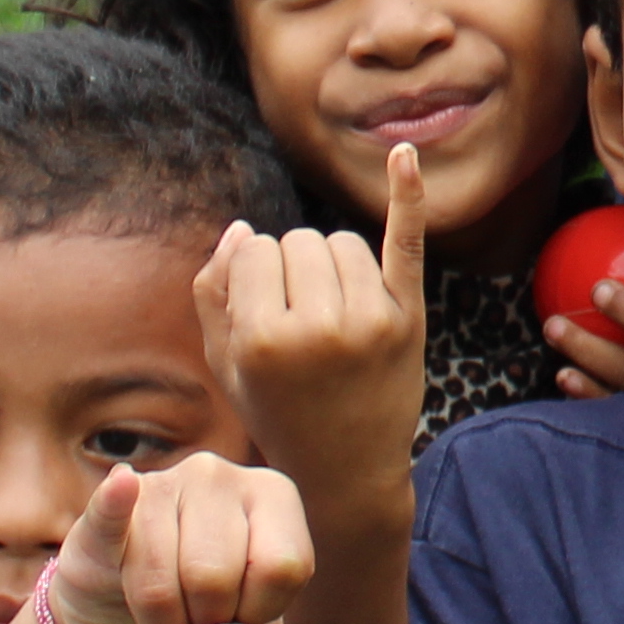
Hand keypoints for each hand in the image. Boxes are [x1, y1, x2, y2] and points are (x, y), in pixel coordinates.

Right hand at [45, 450, 316, 623]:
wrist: (124, 613)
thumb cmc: (208, 618)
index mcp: (273, 495)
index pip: (282, 569)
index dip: (256, 614)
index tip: (241, 613)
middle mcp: (218, 476)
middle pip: (216, 579)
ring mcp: (158, 483)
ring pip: (161, 585)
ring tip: (164, 622)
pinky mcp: (102, 508)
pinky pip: (112, 511)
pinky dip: (114, 506)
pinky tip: (122, 484)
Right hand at [204, 149, 426, 493]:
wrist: (347, 469)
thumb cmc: (277, 412)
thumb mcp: (225, 364)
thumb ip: (214, 294)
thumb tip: (241, 229)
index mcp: (264, 338)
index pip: (255, 252)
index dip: (254, 278)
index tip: (263, 314)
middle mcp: (320, 326)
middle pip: (299, 241)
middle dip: (292, 271)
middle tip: (300, 322)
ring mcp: (371, 320)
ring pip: (341, 243)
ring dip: (332, 266)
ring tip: (330, 316)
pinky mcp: (409, 316)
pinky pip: (406, 240)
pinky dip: (406, 194)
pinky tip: (403, 155)